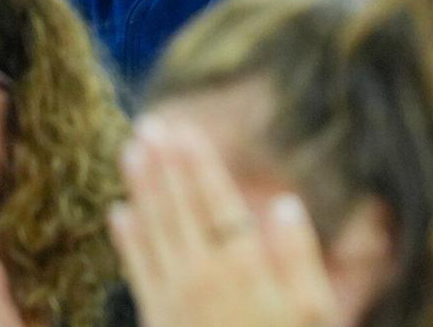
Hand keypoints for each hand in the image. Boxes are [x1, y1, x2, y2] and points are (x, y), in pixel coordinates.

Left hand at [111, 120, 340, 326]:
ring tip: (130, 152)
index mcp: (243, 271)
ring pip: (152, 234)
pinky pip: (137, 273)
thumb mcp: (314, 316)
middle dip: (164, 167)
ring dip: (141, 190)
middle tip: (148, 125)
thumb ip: (299, 259)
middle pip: (179, 212)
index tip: (185, 130)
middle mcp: (202, 280)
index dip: (200, 166)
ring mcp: (173, 303)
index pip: (218, 205)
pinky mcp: (157, 323)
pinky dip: (126, 241)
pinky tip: (117, 215)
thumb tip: (282, 204)